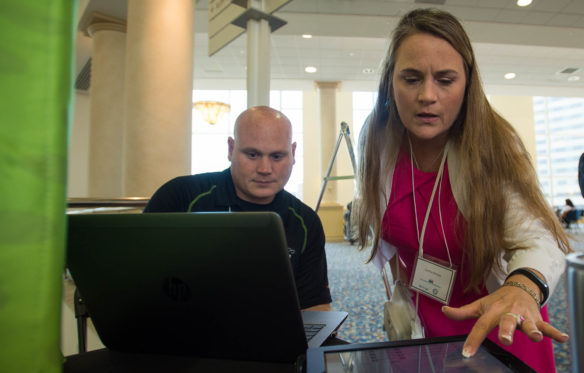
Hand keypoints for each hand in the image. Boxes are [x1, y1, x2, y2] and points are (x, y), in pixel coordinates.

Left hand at [441, 282, 568, 357]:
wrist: (520, 287)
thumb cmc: (497, 300)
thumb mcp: (479, 305)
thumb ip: (462, 312)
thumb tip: (444, 310)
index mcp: (493, 311)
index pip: (480, 326)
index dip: (473, 339)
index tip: (467, 353)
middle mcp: (508, 313)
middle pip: (507, 322)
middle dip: (507, 330)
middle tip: (506, 339)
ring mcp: (524, 316)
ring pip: (528, 324)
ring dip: (533, 330)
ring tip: (537, 337)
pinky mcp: (536, 318)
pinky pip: (547, 325)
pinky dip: (555, 332)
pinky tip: (563, 338)